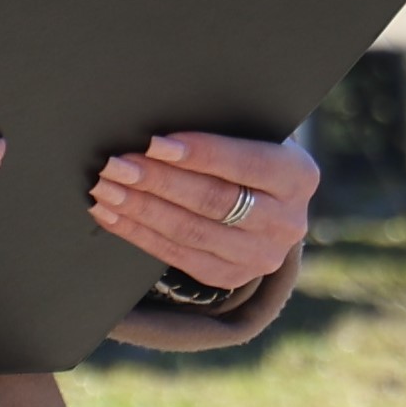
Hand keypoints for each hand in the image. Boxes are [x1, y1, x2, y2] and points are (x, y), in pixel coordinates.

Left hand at [91, 129, 313, 291]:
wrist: (266, 204)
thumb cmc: (248, 155)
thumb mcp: (252, 137)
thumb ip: (222, 132)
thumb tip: (161, 130)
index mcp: (298, 176)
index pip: (245, 164)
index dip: (199, 153)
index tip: (154, 143)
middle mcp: (287, 222)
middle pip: (214, 201)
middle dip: (159, 181)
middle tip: (117, 165)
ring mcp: (261, 255)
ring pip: (190, 231)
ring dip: (141, 209)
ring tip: (106, 189)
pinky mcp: (231, 276)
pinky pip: (176, 255)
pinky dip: (138, 233)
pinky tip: (112, 214)